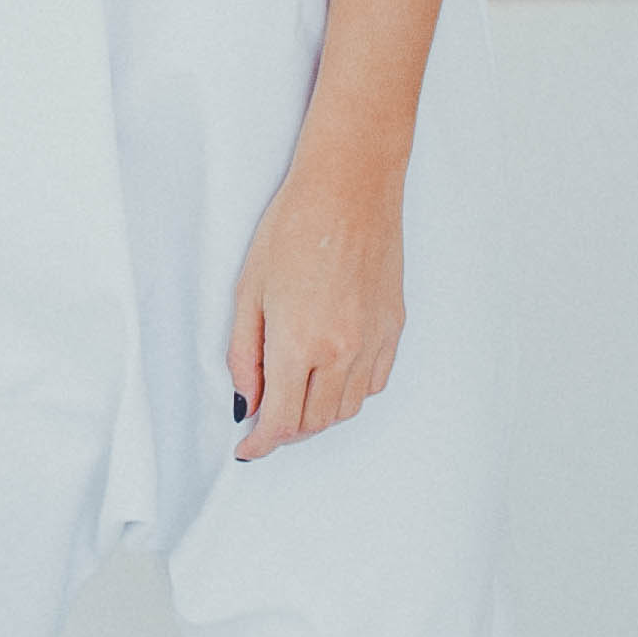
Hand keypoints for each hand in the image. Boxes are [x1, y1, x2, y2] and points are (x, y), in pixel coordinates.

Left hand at [227, 152, 404, 456]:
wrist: (350, 187)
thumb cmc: (294, 227)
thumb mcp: (248, 291)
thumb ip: (243, 354)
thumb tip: (247, 400)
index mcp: (298, 343)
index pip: (280, 420)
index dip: (260, 444)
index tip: (247, 449)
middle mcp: (341, 352)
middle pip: (314, 422)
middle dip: (286, 431)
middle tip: (265, 419)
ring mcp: (373, 341)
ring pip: (348, 409)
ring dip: (318, 416)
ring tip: (295, 398)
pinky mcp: (394, 328)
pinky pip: (374, 383)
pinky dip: (350, 393)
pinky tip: (331, 376)